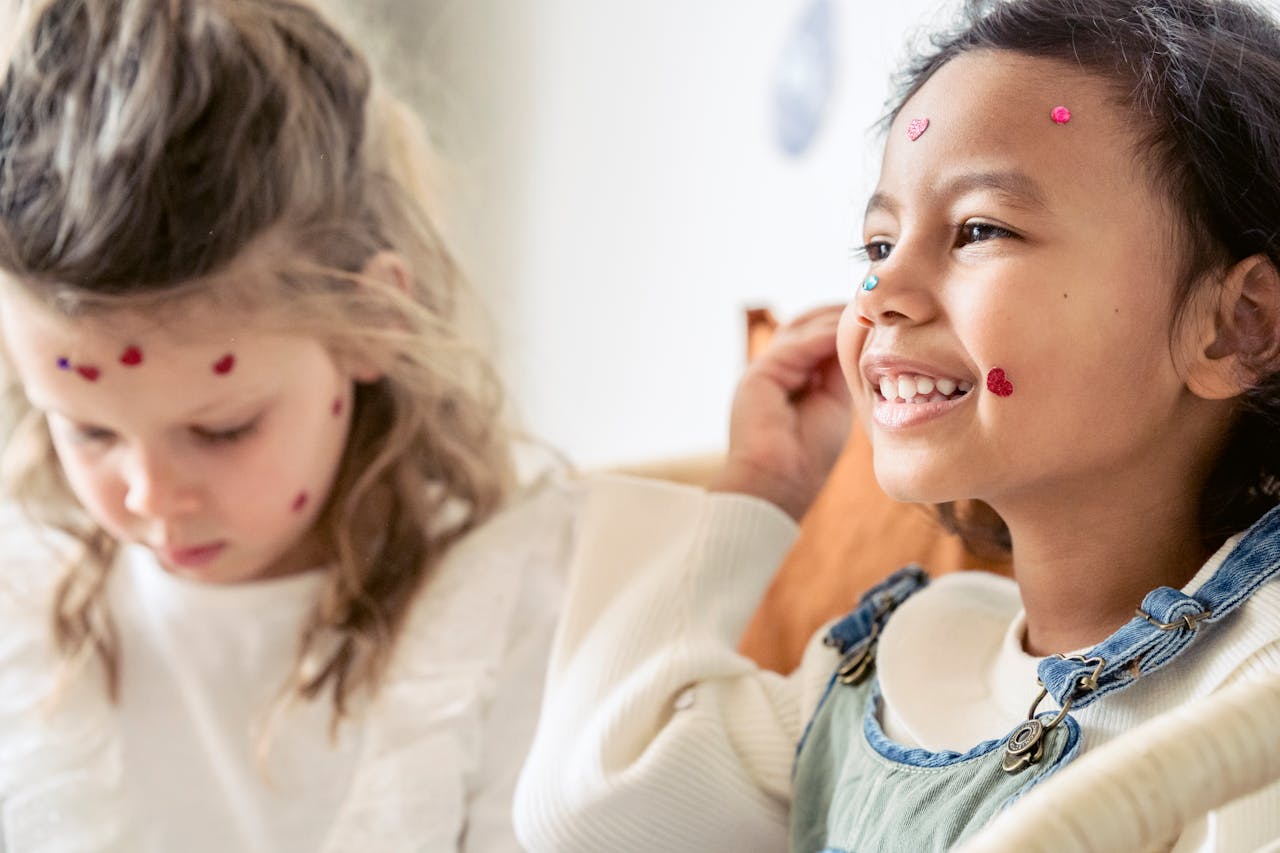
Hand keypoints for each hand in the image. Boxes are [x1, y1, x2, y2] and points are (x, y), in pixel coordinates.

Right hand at [710, 304, 851, 520]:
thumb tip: (860, 344)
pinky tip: (846, 333)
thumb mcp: (833, 406)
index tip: (873, 317)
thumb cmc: (807, 457)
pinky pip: (795, 346)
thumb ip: (839, 375)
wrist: (777, 483)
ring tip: (861, 313)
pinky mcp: (759, 374)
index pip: (813, 338)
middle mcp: (773, 369)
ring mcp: (764, 369)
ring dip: (831, 319)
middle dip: (835, 313)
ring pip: (799, 329)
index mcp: (789, 378)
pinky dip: (821, 337)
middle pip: (803, 325)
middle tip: (870, 305)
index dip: (841, 325)